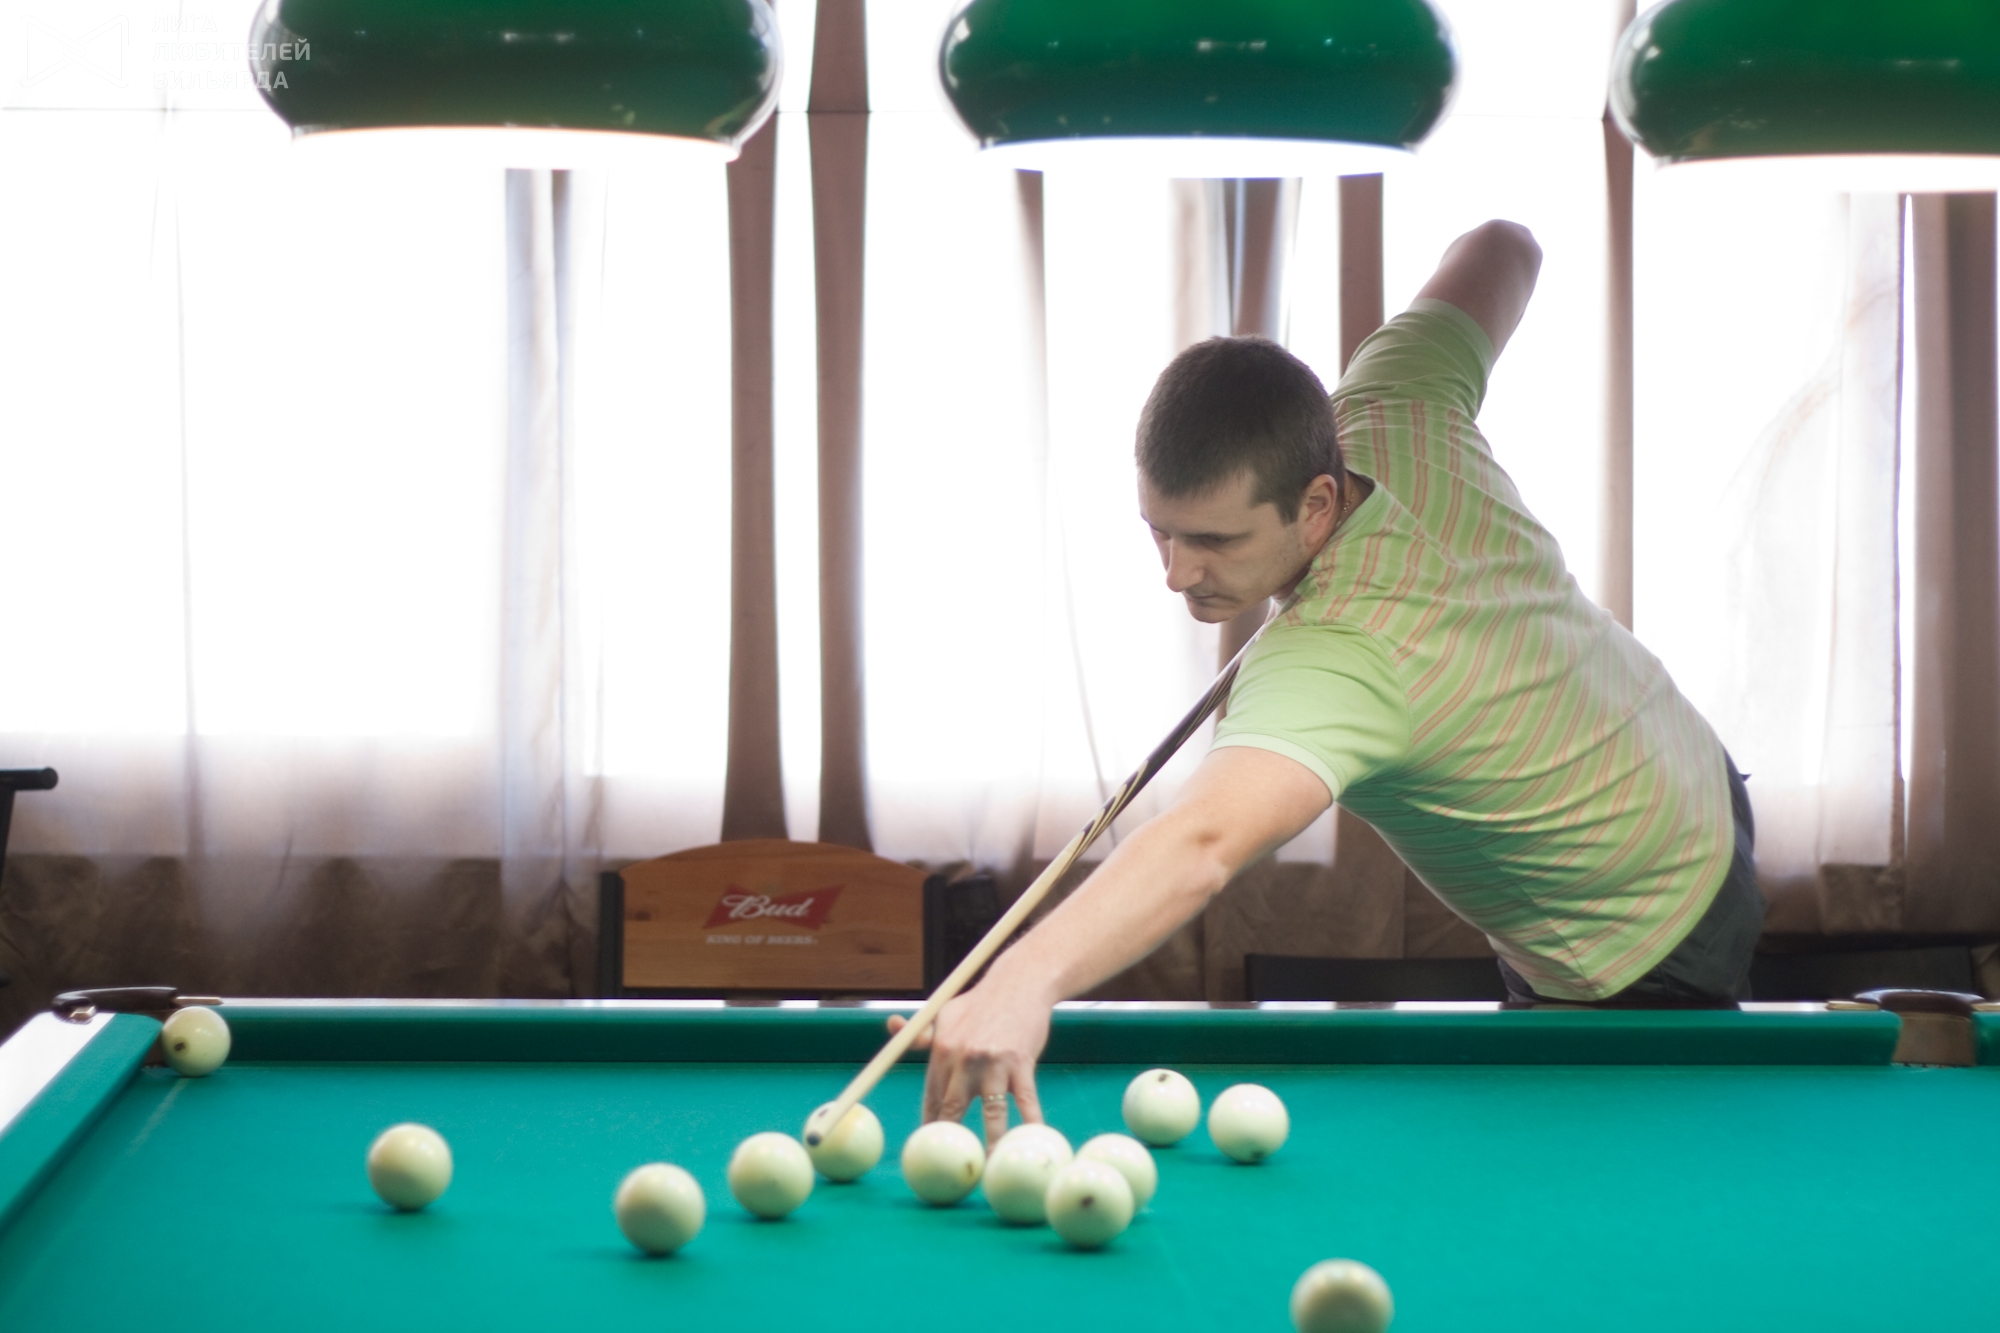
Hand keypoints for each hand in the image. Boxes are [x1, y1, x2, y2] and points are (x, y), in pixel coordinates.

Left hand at [887, 978, 1053, 1148]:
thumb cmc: (981, 1001)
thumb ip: (922, 1031)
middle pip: (953, 1108)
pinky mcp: (1020, 1062)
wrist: (1020, 982)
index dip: (930, 1121)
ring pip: (989, 1113)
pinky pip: (1025, 1101)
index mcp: (941, 1048)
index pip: (932, 1094)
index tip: (928, 1143)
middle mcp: (963, 1057)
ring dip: (990, 1143)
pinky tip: (1031, 1140)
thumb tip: (891, 1026)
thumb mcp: (945, 1012)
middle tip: (950, 1165)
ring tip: (989, 1167)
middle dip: (950, 1138)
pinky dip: (1029, 1122)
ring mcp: (993, 1062)